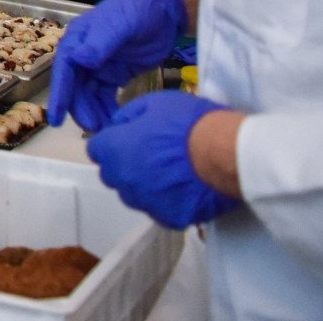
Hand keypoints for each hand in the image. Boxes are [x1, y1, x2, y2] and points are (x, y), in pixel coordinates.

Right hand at [47, 0, 187, 130]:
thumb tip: (80, 61)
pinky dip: (108, 108)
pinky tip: (116, 121)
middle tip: (94, 128)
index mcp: (78, 39)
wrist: (167, 10)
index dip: (59, 94)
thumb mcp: (120, 24)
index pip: (64, 69)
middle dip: (81, 108)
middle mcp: (84, 54)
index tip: (55, 118)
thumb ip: (101, 42)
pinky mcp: (115, 74)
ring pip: (89, 94)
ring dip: (94, 111)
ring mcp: (99, 65)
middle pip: (75, 86)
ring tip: (107, 130)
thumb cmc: (139, 10)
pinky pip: (106, 96)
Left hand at [88, 92, 241, 228]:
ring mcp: (145, 203)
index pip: (97, 150)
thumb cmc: (186, 122)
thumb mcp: (153, 103)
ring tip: (171, 173)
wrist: (224, 153)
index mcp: (113, 151)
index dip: (112, 144)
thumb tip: (120, 126)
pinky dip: (169, 201)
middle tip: (152, 155)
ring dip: (145, 186)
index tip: (128, 139)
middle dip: (125, 165)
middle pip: (114, 175)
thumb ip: (128, 116)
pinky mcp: (170, 219)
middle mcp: (123, 180)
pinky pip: (161, 210)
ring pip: (136, 196)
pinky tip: (185, 189)